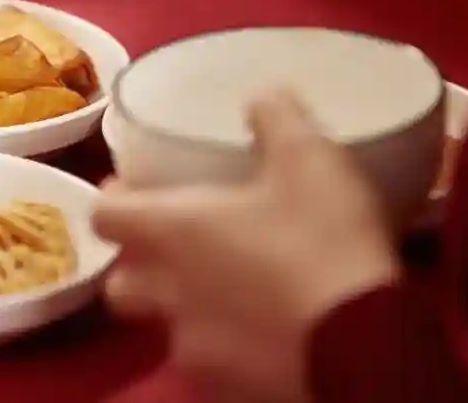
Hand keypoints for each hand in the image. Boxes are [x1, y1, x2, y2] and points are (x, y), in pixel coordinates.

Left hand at [92, 91, 397, 402]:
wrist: (363, 350)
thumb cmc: (323, 243)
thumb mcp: (311, 160)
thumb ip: (277, 118)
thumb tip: (260, 95)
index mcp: (172, 232)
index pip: (104, 215)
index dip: (114, 199)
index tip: (134, 189)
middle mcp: (168, 295)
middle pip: (120, 283)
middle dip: (138, 264)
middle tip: (176, 246)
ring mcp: (194, 350)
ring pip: (166, 328)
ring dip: (185, 308)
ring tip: (231, 292)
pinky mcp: (226, 391)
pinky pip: (211, 364)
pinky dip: (227, 347)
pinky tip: (265, 334)